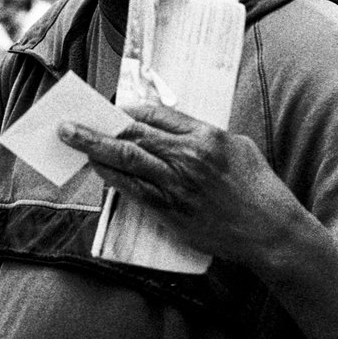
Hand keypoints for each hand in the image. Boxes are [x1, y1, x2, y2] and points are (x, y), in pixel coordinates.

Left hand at [60, 103, 304, 266]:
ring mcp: (177, 185)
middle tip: (69, 122)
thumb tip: (175, 129)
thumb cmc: (258, 188)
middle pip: (134, 134)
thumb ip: (204, 135)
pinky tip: (97, 168)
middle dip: (99, 126)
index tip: (115, 108)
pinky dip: (112, 177)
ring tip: (72, 139)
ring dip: (95, 148)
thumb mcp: (238, 146)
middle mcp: (188, 157)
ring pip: (127, 160)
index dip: (130, 109)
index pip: (157, 114)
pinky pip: (133, 190)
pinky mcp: (171, 210)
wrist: (268, 230)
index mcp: (206, 136)